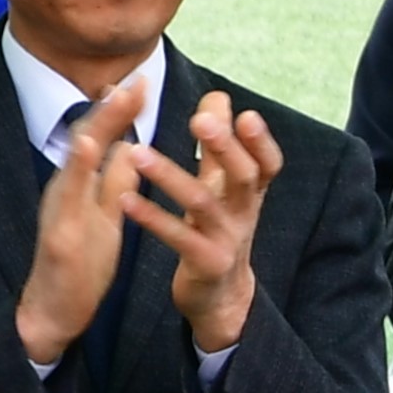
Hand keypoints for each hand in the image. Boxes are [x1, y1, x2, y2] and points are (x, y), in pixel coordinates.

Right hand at [13, 73, 151, 364]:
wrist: (52, 310)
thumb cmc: (80, 263)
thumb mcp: (105, 214)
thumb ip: (115, 180)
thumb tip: (132, 145)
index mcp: (80, 185)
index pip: (101, 139)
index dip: (120, 110)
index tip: (141, 80)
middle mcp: (65, 189)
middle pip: (87, 138)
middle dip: (112, 107)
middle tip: (138, 77)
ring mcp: (58, 210)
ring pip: (74, 161)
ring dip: (95, 126)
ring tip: (116, 98)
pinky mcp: (57, 234)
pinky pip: (67, 198)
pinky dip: (75, 169)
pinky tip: (86, 147)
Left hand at [119, 90, 283, 354]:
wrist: (219, 296)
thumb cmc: (217, 230)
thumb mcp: (223, 188)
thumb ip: (218, 145)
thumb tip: (217, 96)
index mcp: (250, 192)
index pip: (266, 163)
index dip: (261, 141)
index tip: (247, 115)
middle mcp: (244, 213)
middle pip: (242, 176)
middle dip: (223, 147)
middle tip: (198, 121)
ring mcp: (226, 240)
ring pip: (202, 204)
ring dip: (170, 175)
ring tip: (138, 152)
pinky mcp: (204, 263)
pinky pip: (177, 237)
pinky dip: (151, 216)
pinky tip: (125, 199)